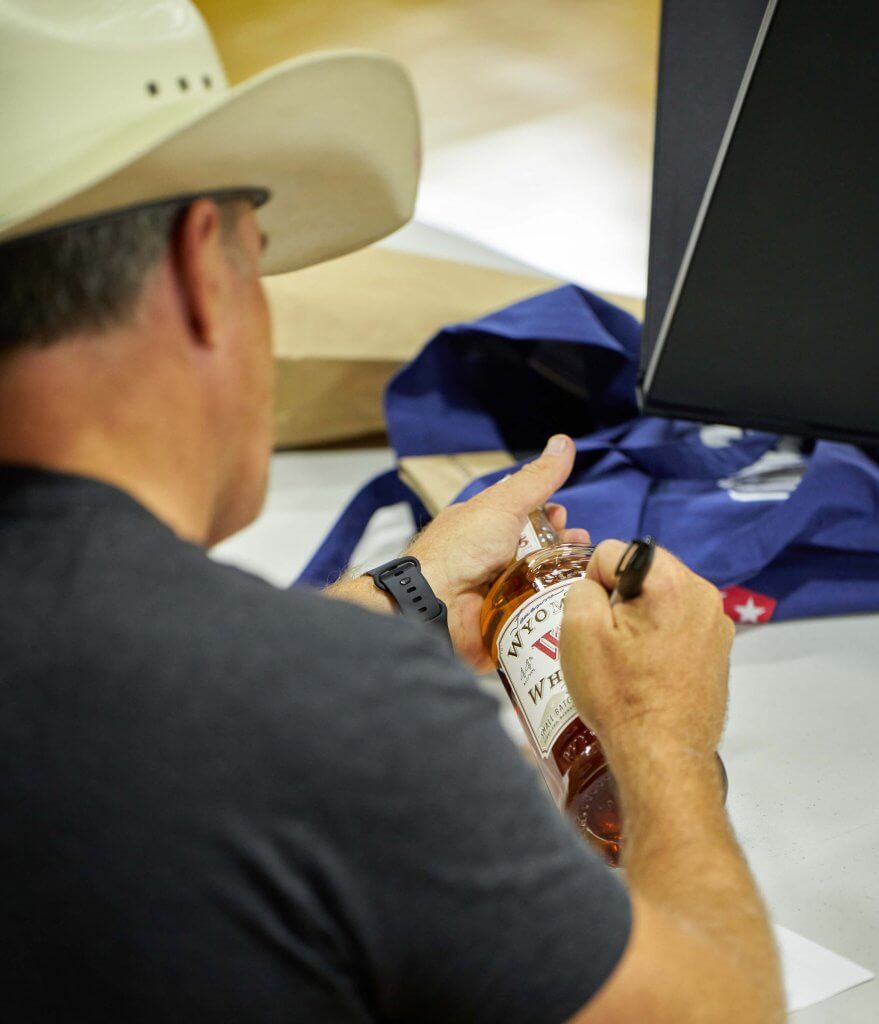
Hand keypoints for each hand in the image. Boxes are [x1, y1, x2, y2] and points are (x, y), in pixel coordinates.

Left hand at [409, 435, 588, 670]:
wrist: (435, 603)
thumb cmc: (461, 549)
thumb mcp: (503, 504)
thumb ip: (536, 479)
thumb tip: (564, 442)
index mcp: (485, 526)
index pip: (524, 517)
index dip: (549, 516)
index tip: (566, 518)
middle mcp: (490, 557)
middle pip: (536, 549)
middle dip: (561, 547)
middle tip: (579, 547)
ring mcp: (495, 589)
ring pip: (539, 582)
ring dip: (562, 577)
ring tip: (582, 575)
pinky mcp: (502, 620)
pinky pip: (533, 613)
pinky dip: (551, 608)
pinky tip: (571, 603)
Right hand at [559, 541, 733, 769]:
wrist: (663, 754)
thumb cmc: (619, 692)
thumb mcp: (579, 630)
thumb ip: (583, 586)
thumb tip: (599, 586)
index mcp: (671, 580)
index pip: (613, 552)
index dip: (593, 583)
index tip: (596, 622)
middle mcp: (703, 593)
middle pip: (643, 571)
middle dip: (620, 598)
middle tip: (610, 641)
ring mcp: (717, 623)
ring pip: (662, 598)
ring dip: (641, 618)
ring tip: (629, 660)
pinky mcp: (721, 649)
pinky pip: (680, 624)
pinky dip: (661, 637)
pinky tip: (650, 671)